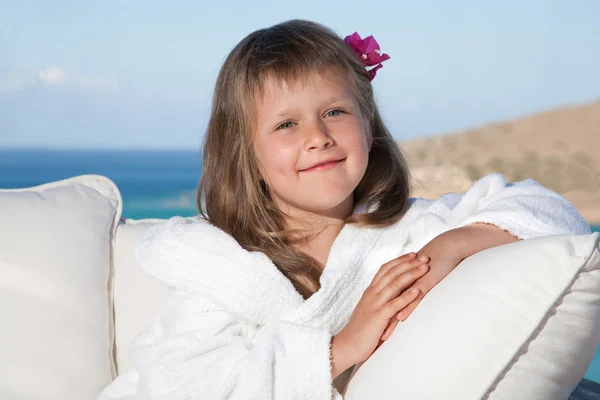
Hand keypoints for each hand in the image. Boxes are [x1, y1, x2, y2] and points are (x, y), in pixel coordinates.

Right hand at [331, 252, 428, 377]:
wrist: (347, 345)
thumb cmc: (361, 330)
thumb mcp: (370, 310)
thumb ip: (381, 301)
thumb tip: (394, 296)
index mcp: (370, 291)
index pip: (385, 269)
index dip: (400, 260)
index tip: (413, 254)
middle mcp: (372, 293)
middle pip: (392, 273)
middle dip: (409, 263)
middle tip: (424, 257)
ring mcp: (374, 304)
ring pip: (394, 284)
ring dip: (411, 274)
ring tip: (425, 268)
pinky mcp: (378, 316)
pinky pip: (394, 304)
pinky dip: (406, 296)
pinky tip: (417, 291)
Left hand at [380, 224, 519, 340]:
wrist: (447, 247)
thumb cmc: (434, 262)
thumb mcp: (418, 276)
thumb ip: (409, 286)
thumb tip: (404, 300)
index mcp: (398, 279)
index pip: (383, 300)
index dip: (374, 316)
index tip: (367, 331)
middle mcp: (402, 281)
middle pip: (386, 304)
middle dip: (378, 322)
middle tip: (370, 338)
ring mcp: (412, 282)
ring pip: (397, 301)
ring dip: (389, 319)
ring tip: (382, 336)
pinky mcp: (424, 282)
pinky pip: (414, 296)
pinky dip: (407, 307)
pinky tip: (401, 318)